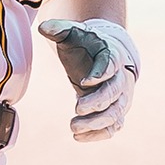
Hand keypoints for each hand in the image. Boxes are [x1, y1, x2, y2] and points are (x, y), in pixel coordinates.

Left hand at [37, 18, 139, 141]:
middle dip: (97, 102)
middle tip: (77, 108)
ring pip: (116, 113)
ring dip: (96, 123)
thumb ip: (59, 29)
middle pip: (115, 92)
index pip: (111, 64)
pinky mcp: (116, 111)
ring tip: (73, 127)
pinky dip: (98, 134)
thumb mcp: (73, 32)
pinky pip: (113, 126)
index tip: (85, 82)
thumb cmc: (87, 44)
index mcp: (112, 54)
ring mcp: (121, 96)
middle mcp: (121, 77)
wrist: (105, 55)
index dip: (101, 73)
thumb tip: (43, 27)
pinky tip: (78, 137)